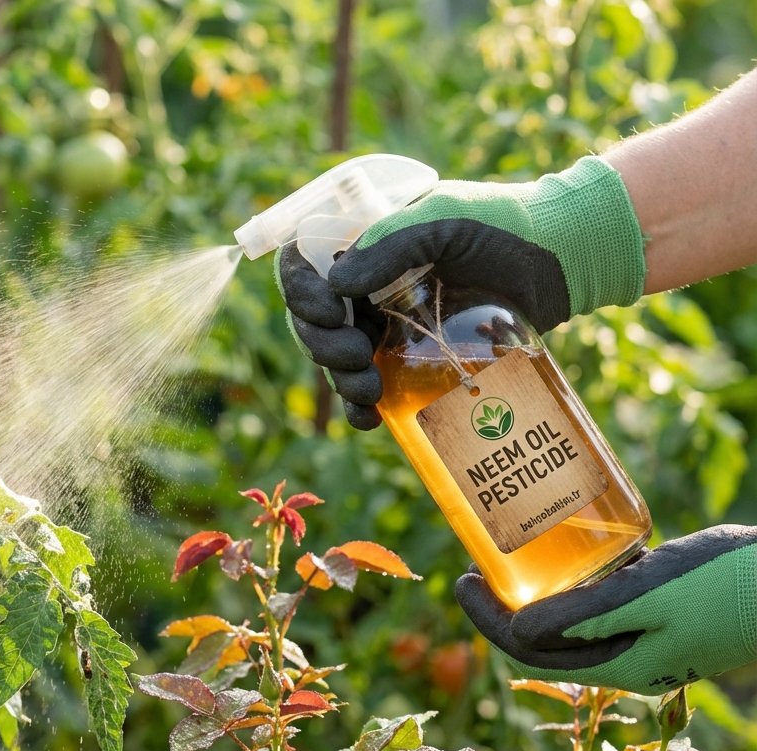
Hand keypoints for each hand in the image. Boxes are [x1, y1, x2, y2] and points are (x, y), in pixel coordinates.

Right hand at [275, 155, 645, 428]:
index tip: (330, 311)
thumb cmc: (501, 226)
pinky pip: (371, 390)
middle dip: (323, 345)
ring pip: (337, 361)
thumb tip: (337, 283)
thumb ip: (392, 244)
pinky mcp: (412, 361)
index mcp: (363, 247)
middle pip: (313, 323)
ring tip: (369, 391)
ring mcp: (387, 326)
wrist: (558, 259)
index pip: (303, 268)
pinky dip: (361, 409)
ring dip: (341, 381)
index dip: (301, 294)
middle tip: (357, 354)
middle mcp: (366, 289)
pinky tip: (371, 420)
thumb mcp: (443, 222)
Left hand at [454, 526, 756, 695]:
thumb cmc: (724, 586)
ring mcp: (642, 638)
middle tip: (479, 561)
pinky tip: (567, 549)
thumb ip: (585, 615)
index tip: (460, 579)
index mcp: (615, 664)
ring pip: (569, 620)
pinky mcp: (658, 614)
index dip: (485, 619)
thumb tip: (515, 630)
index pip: (527, 649)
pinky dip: (573, 581)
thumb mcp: (648, 596)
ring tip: (511, 553)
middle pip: (542, 637)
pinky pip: (600, 603)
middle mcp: (623, 658)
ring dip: (535, 592)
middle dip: (503, 604)